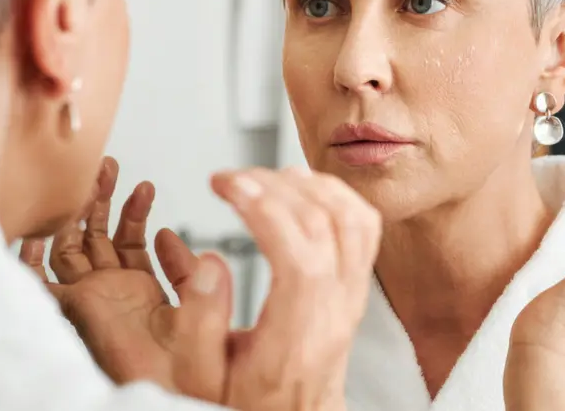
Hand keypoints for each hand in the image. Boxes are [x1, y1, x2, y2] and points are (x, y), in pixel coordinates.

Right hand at [23, 160, 381, 410]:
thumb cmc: (246, 403)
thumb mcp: (200, 376)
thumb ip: (199, 322)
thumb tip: (211, 262)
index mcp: (297, 336)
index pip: (300, 258)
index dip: (265, 211)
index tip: (226, 186)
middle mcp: (335, 312)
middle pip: (325, 227)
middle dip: (274, 186)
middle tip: (232, 178)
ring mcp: (352, 297)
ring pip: (353, 219)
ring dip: (309, 185)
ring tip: (264, 176)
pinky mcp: (357, 287)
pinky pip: (365, 227)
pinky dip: (338, 195)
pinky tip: (304, 187)